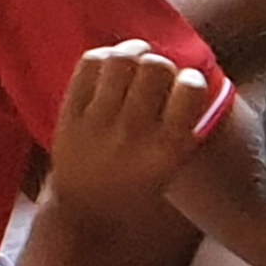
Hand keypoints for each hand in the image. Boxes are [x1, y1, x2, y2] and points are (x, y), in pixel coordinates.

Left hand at [45, 40, 211, 230]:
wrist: (86, 214)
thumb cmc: (138, 189)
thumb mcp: (173, 165)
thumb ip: (186, 125)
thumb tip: (195, 76)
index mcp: (167, 149)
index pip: (190, 88)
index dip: (192, 78)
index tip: (187, 83)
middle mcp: (133, 133)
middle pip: (156, 67)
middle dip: (161, 63)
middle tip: (157, 71)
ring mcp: (98, 123)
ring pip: (121, 59)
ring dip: (133, 51)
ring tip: (136, 57)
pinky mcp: (70, 116)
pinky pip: (88, 66)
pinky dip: (103, 56)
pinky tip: (110, 64)